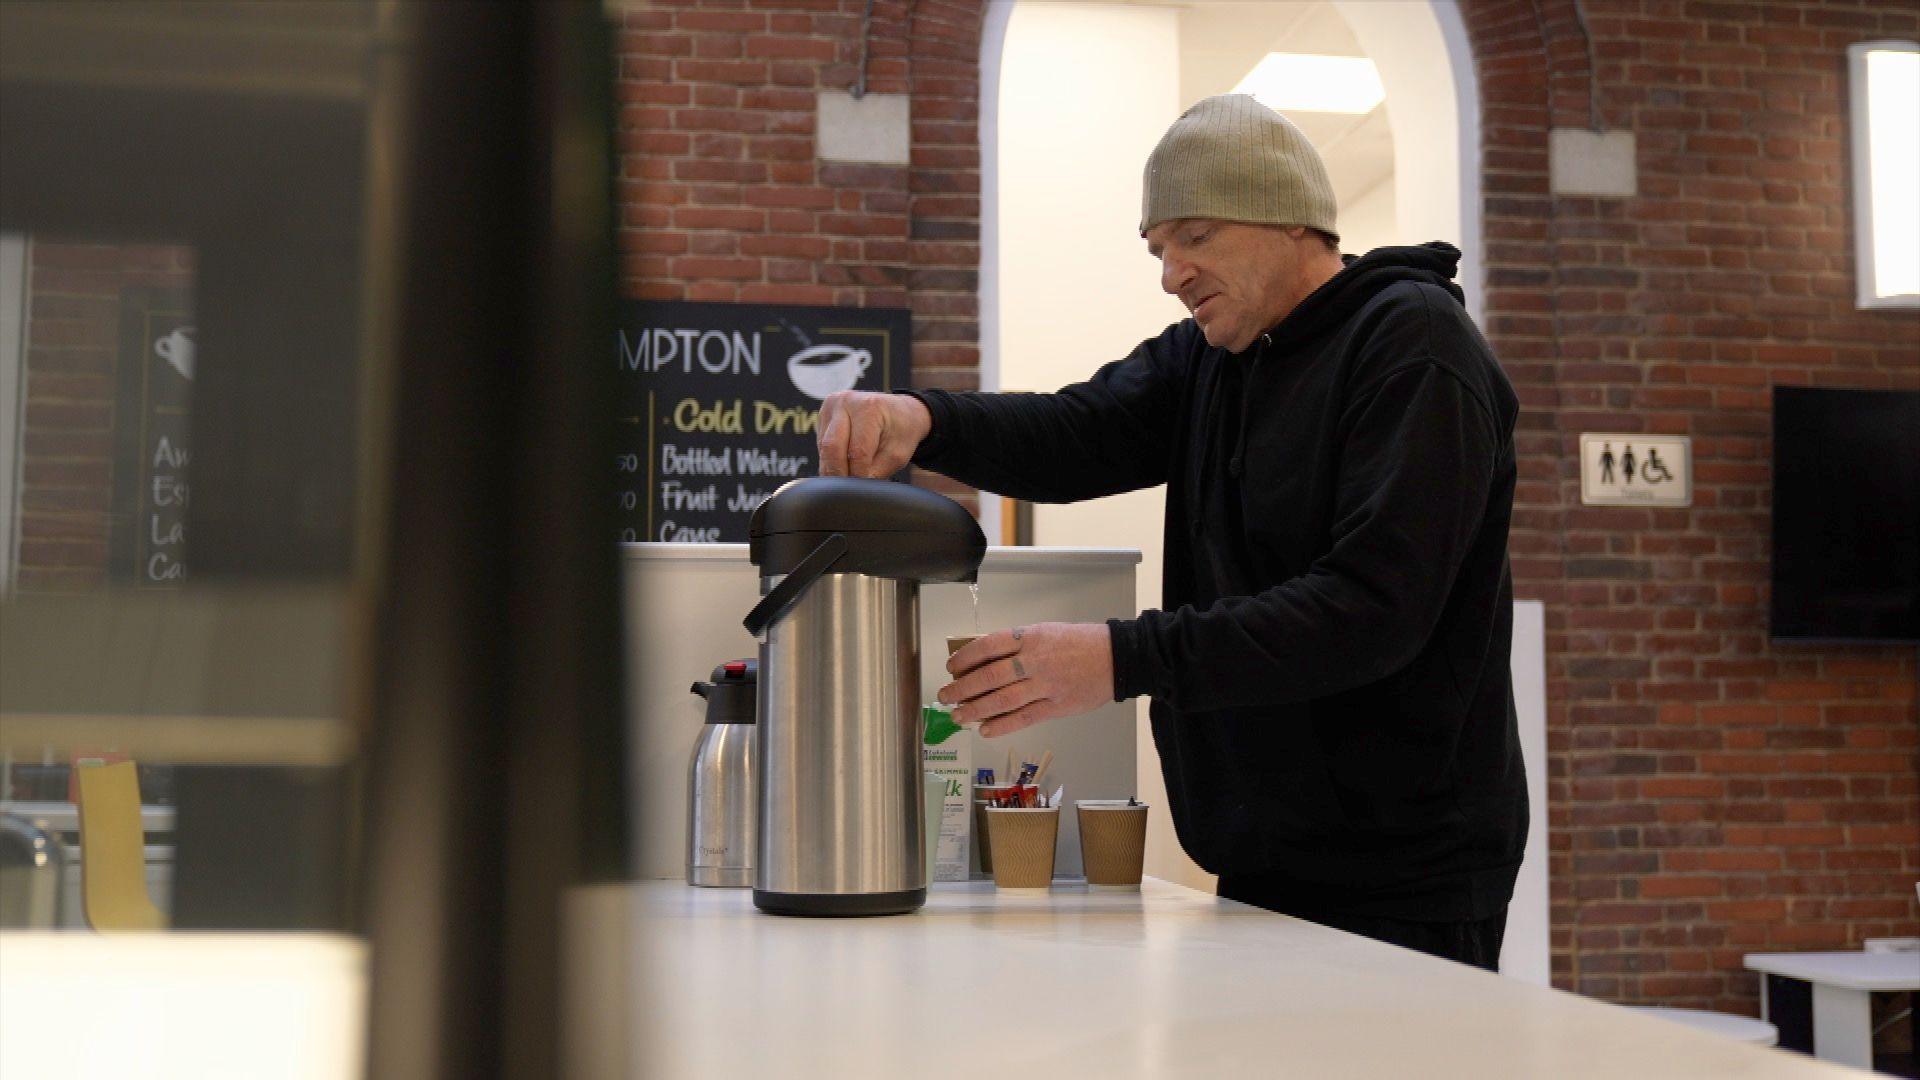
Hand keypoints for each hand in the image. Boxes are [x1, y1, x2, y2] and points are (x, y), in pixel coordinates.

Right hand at [816, 391, 931, 478]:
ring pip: (823, 449)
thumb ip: (876, 472)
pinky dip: (831, 459)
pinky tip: (845, 462)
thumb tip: (854, 489)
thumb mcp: (897, 455)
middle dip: (839, 474)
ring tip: (850, 475)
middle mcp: (845, 402)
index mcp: (869, 407)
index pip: (857, 451)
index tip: (863, 488)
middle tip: (848, 490)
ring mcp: (830, 407)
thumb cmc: (902, 431)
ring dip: (834, 467)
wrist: (900, 411)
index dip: (859, 475)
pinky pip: (821, 446)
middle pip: (831, 448)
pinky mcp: (822, 416)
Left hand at [936, 622, 1113, 737]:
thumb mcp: (1045, 632)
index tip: (951, 667)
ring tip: (958, 715)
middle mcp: (1035, 660)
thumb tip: (983, 661)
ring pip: (1003, 700)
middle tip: (945, 696)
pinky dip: (1001, 725)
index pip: (988, 646)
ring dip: (975, 709)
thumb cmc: (1078, 643)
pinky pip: (1024, 718)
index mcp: (1030, 637)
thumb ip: (1017, 645)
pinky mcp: (1056, 706)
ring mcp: (1046, 685)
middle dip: (962, 688)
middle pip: (990, 676)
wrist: (1116, 657)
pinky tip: (984, 729)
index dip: (965, 658)